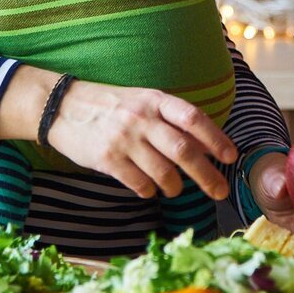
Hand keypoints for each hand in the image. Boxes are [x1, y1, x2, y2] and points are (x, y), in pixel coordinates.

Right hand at [44, 79, 236, 200]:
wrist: (63, 107)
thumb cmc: (111, 106)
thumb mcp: (143, 102)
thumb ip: (172, 122)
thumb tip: (207, 147)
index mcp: (155, 100)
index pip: (193, 119)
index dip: (216, 138)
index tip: (230, 156)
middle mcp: (141, 118)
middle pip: (183, 151)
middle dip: (206, 175)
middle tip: (219, 192)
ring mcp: (124, 139)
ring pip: (163, 172)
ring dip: (175, 187)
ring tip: (175, 189)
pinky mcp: (107, 159)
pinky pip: (138, 183)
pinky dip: (149, 191)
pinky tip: (148, 189)